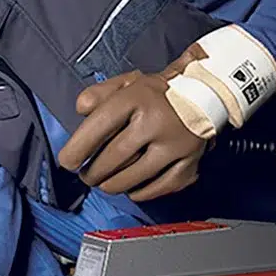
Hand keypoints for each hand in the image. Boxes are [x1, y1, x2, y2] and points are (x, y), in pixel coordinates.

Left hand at [56, 43, 211, 201]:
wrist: (207, 94)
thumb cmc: (159, 93)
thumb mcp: (128, 82)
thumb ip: (99, 93)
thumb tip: (80, 110)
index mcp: (138, 98)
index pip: (100, 126)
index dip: (78, 148)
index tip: (68, 162)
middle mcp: (158, 121)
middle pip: (113, 158)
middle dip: (92, 172)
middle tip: (86, 175)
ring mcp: (176, 145)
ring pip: (133, 178)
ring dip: (112, 185)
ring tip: (105, 182)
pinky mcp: (190, 163)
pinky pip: (158, 188)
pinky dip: (140, 193)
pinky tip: (131, 187)